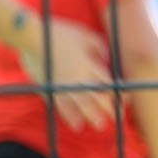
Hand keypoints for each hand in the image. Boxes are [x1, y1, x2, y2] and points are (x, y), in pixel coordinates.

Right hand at [13, 15, 112, 131]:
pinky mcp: (49, 86)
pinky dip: (69, 115)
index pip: (108, 83)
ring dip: (91, 115)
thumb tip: (107, 58)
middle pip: (97, 96)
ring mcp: (63, 83)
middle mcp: (77, 75)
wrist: (33, 35)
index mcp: (87, 63)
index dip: (118, 94)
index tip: (124, 103)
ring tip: (100, 126)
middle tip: (118, 120)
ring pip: (81, 104)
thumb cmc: (60, 31)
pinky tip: (77, 124)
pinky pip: (61, 104)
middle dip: (109, 109)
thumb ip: (98, 45)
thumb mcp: (84, 34)